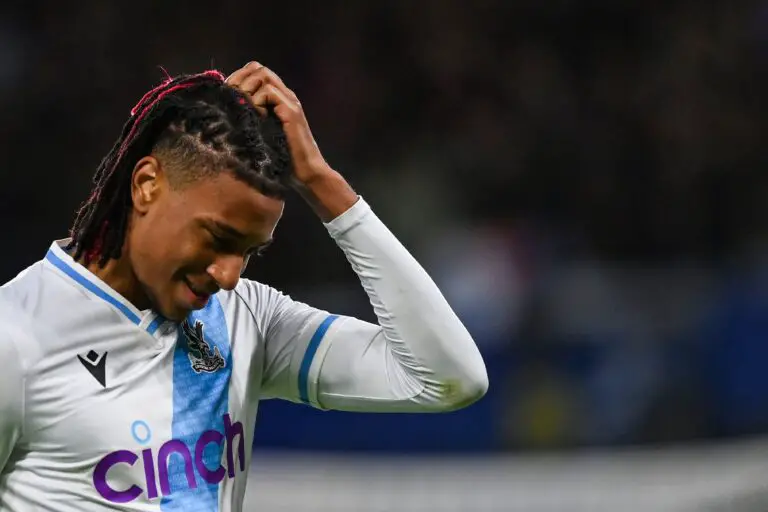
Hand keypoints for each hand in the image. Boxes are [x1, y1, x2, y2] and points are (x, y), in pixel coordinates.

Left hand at [226, 62, 330, 186]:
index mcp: (278, 98)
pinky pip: (270, 92)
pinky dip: (258, 101)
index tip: (227, 95)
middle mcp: (285, 95)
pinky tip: (256, 117)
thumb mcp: (261, 132)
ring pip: (263, 75)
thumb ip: (251, 118)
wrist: (306, 172)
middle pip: (258, 67)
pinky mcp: (291, 112)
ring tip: (245, 108)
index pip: (255, 70)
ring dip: (248, 89)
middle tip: (233, 100)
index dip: (238, 77)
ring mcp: (290, 102)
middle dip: (240, 80)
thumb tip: (225, 110)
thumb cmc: (282, 158)